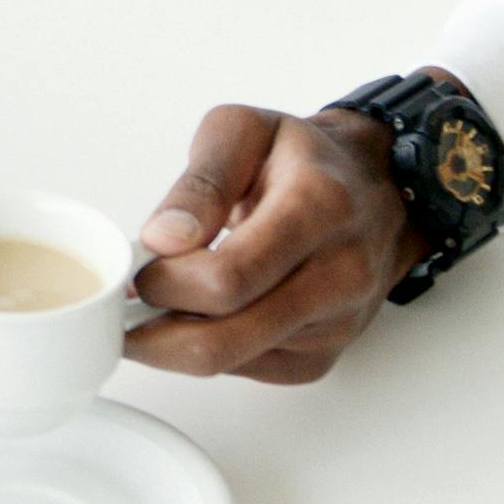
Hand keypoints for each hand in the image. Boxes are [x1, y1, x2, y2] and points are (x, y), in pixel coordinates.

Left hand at [124, 101, 422, 385]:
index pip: (225, 280)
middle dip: (154, 329)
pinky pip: (245, 371)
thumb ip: (200, 182)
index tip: (139, 267)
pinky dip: (209, 347)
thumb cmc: (304, 159)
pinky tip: (205, 313)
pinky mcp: (324, 356)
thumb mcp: (245, 132)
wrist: (375, 191)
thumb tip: (163, 239)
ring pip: (228, 362)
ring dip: (175, 341)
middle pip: (222, 340)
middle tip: (129, 302)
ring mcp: (336, 323)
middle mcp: (339, 274)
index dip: (165, 283)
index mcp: (318, 207)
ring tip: (162, 301)